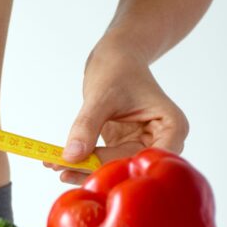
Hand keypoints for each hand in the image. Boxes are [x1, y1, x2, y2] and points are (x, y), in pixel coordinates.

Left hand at [44, 35, 188, 185]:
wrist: (117, 56)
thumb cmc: (118, 68)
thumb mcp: (101, 95)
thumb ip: (87, 126)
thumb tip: (71, 156)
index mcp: (172, 127)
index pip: (148, 156)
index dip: (119, 165)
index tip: (87, 168)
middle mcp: (162, 141)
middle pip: (129, 165)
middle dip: (95, 169)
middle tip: (61, 170)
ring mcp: (143, 146)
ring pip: (114, 167)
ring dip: (84, 169)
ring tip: (55, 166)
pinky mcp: (124, 147)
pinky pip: (104, 161)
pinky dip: (82, 162)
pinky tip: (58, 163)